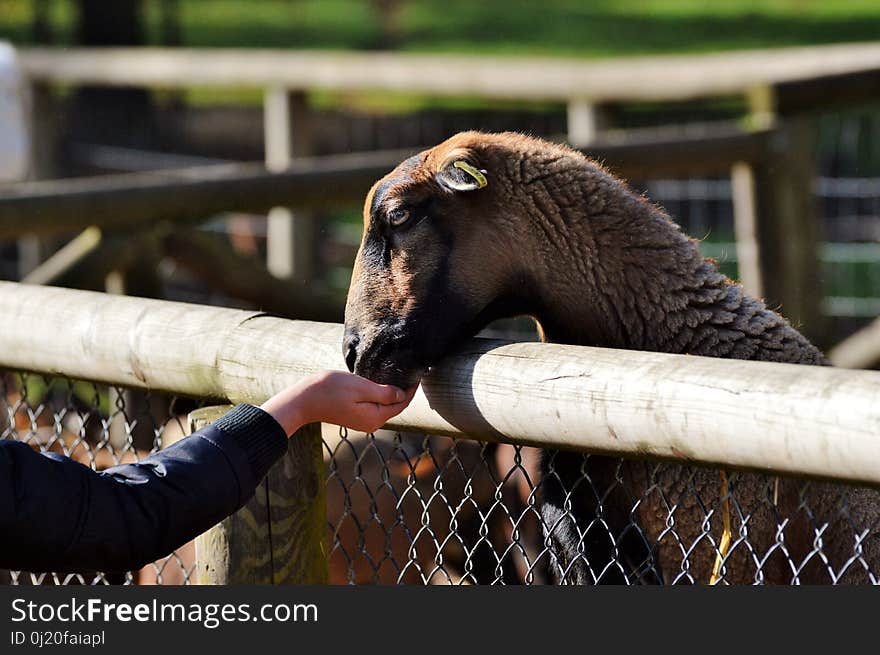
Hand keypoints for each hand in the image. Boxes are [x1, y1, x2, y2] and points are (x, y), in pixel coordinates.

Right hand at [260, 371, 416, 435]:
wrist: (304, 400)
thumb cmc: (331, 390)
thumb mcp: (361, 387)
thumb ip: (384, 392)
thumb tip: (402, 394)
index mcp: (376, 417)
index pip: (402, 403)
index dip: (412, 389)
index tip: (418, 374)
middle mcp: (372, 423)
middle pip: (395, 407)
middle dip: (405, 392)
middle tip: (412, 373)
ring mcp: (363, 421)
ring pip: (385, 406)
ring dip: (393, 393)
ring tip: (400, 376)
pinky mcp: (355, 416)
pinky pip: (375, 406)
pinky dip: (381, 396)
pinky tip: (381, 384)